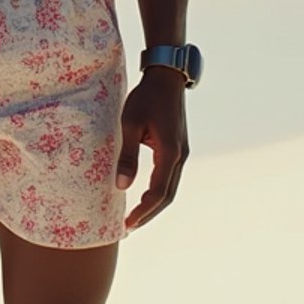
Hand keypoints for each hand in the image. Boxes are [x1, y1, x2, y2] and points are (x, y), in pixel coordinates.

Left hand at [116, 67, 189, 230]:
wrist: (166, 77)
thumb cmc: (146, 98)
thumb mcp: (130, 124)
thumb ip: (128, 156)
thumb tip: (122, 186)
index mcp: (169, 153)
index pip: (157, 193)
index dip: (142, 212)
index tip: (127, 224)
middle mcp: (180, 156)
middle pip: (166, 196)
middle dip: (148, 213)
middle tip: (129, 226)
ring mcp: (181, 152)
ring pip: (170, 188)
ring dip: (154, 203)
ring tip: (135, 215)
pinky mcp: (178, 147)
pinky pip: (169, 176)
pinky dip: (158, 190)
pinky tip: (144, 193)